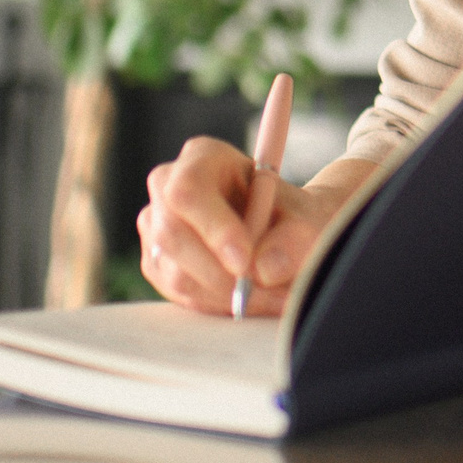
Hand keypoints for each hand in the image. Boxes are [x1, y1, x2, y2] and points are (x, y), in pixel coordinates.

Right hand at [136, 140, 374, 316]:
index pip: (189, 190)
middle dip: (218, 273)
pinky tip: (251, 299)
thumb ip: (293, 240)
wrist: (284, 233)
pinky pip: (179, 294)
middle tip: (262, 290)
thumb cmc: (293, 216)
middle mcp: (168, 186)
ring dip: (226, 295)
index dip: (213, 228)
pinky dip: (218, 304)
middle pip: (172, 234)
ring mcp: (156, 225)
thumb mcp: (307, 220)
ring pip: (176, 272)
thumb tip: (263, 270)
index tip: (244, 262)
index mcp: (203, 157)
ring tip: (272, 297)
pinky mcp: (157, 262)